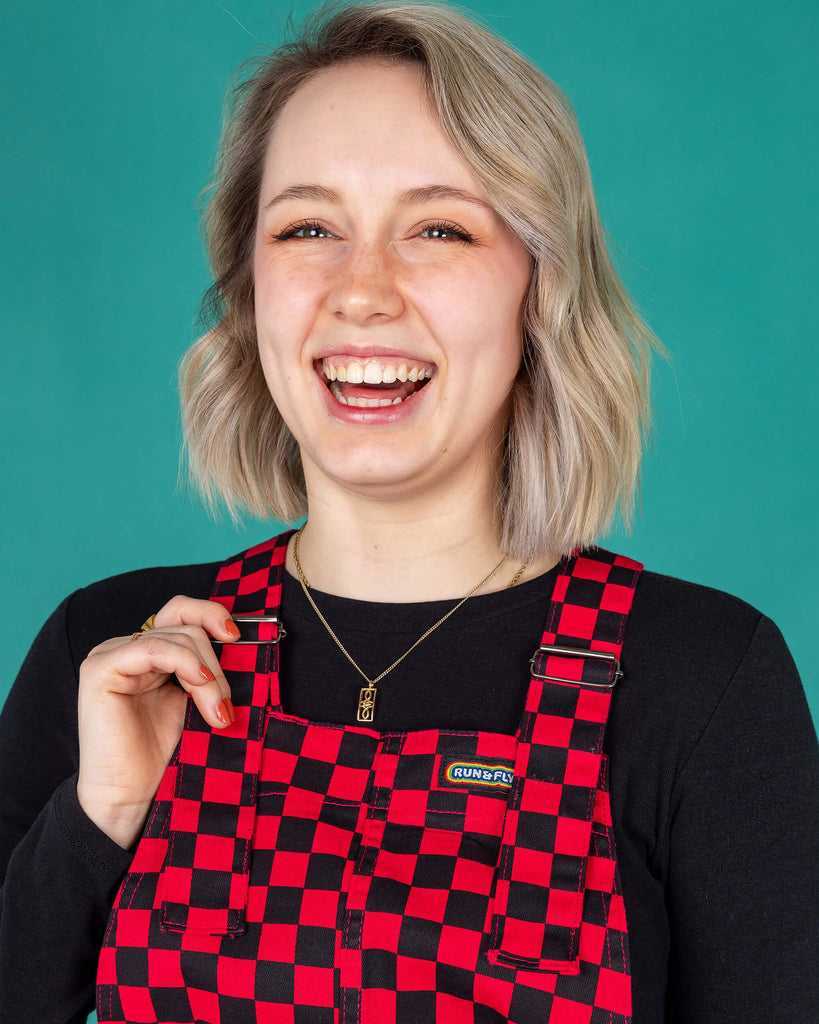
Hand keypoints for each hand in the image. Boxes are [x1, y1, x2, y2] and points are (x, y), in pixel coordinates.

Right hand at [76, 596, 238, 848]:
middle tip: (226, 705)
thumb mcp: (197, 699)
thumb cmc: (165, 753)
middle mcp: (129, 647)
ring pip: (179, 639)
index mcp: (151, 651)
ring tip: (216, 713)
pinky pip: (153, 648)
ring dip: (208, 676)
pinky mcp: (101, 669)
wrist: (134, 797)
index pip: (182, 610)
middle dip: (218, 664)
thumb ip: (210, 668)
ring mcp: (112, 655)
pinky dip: (185, 664)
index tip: (239, 637)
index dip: (212, 613)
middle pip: (187, 627)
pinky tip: (200, 685)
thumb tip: (246, 641)